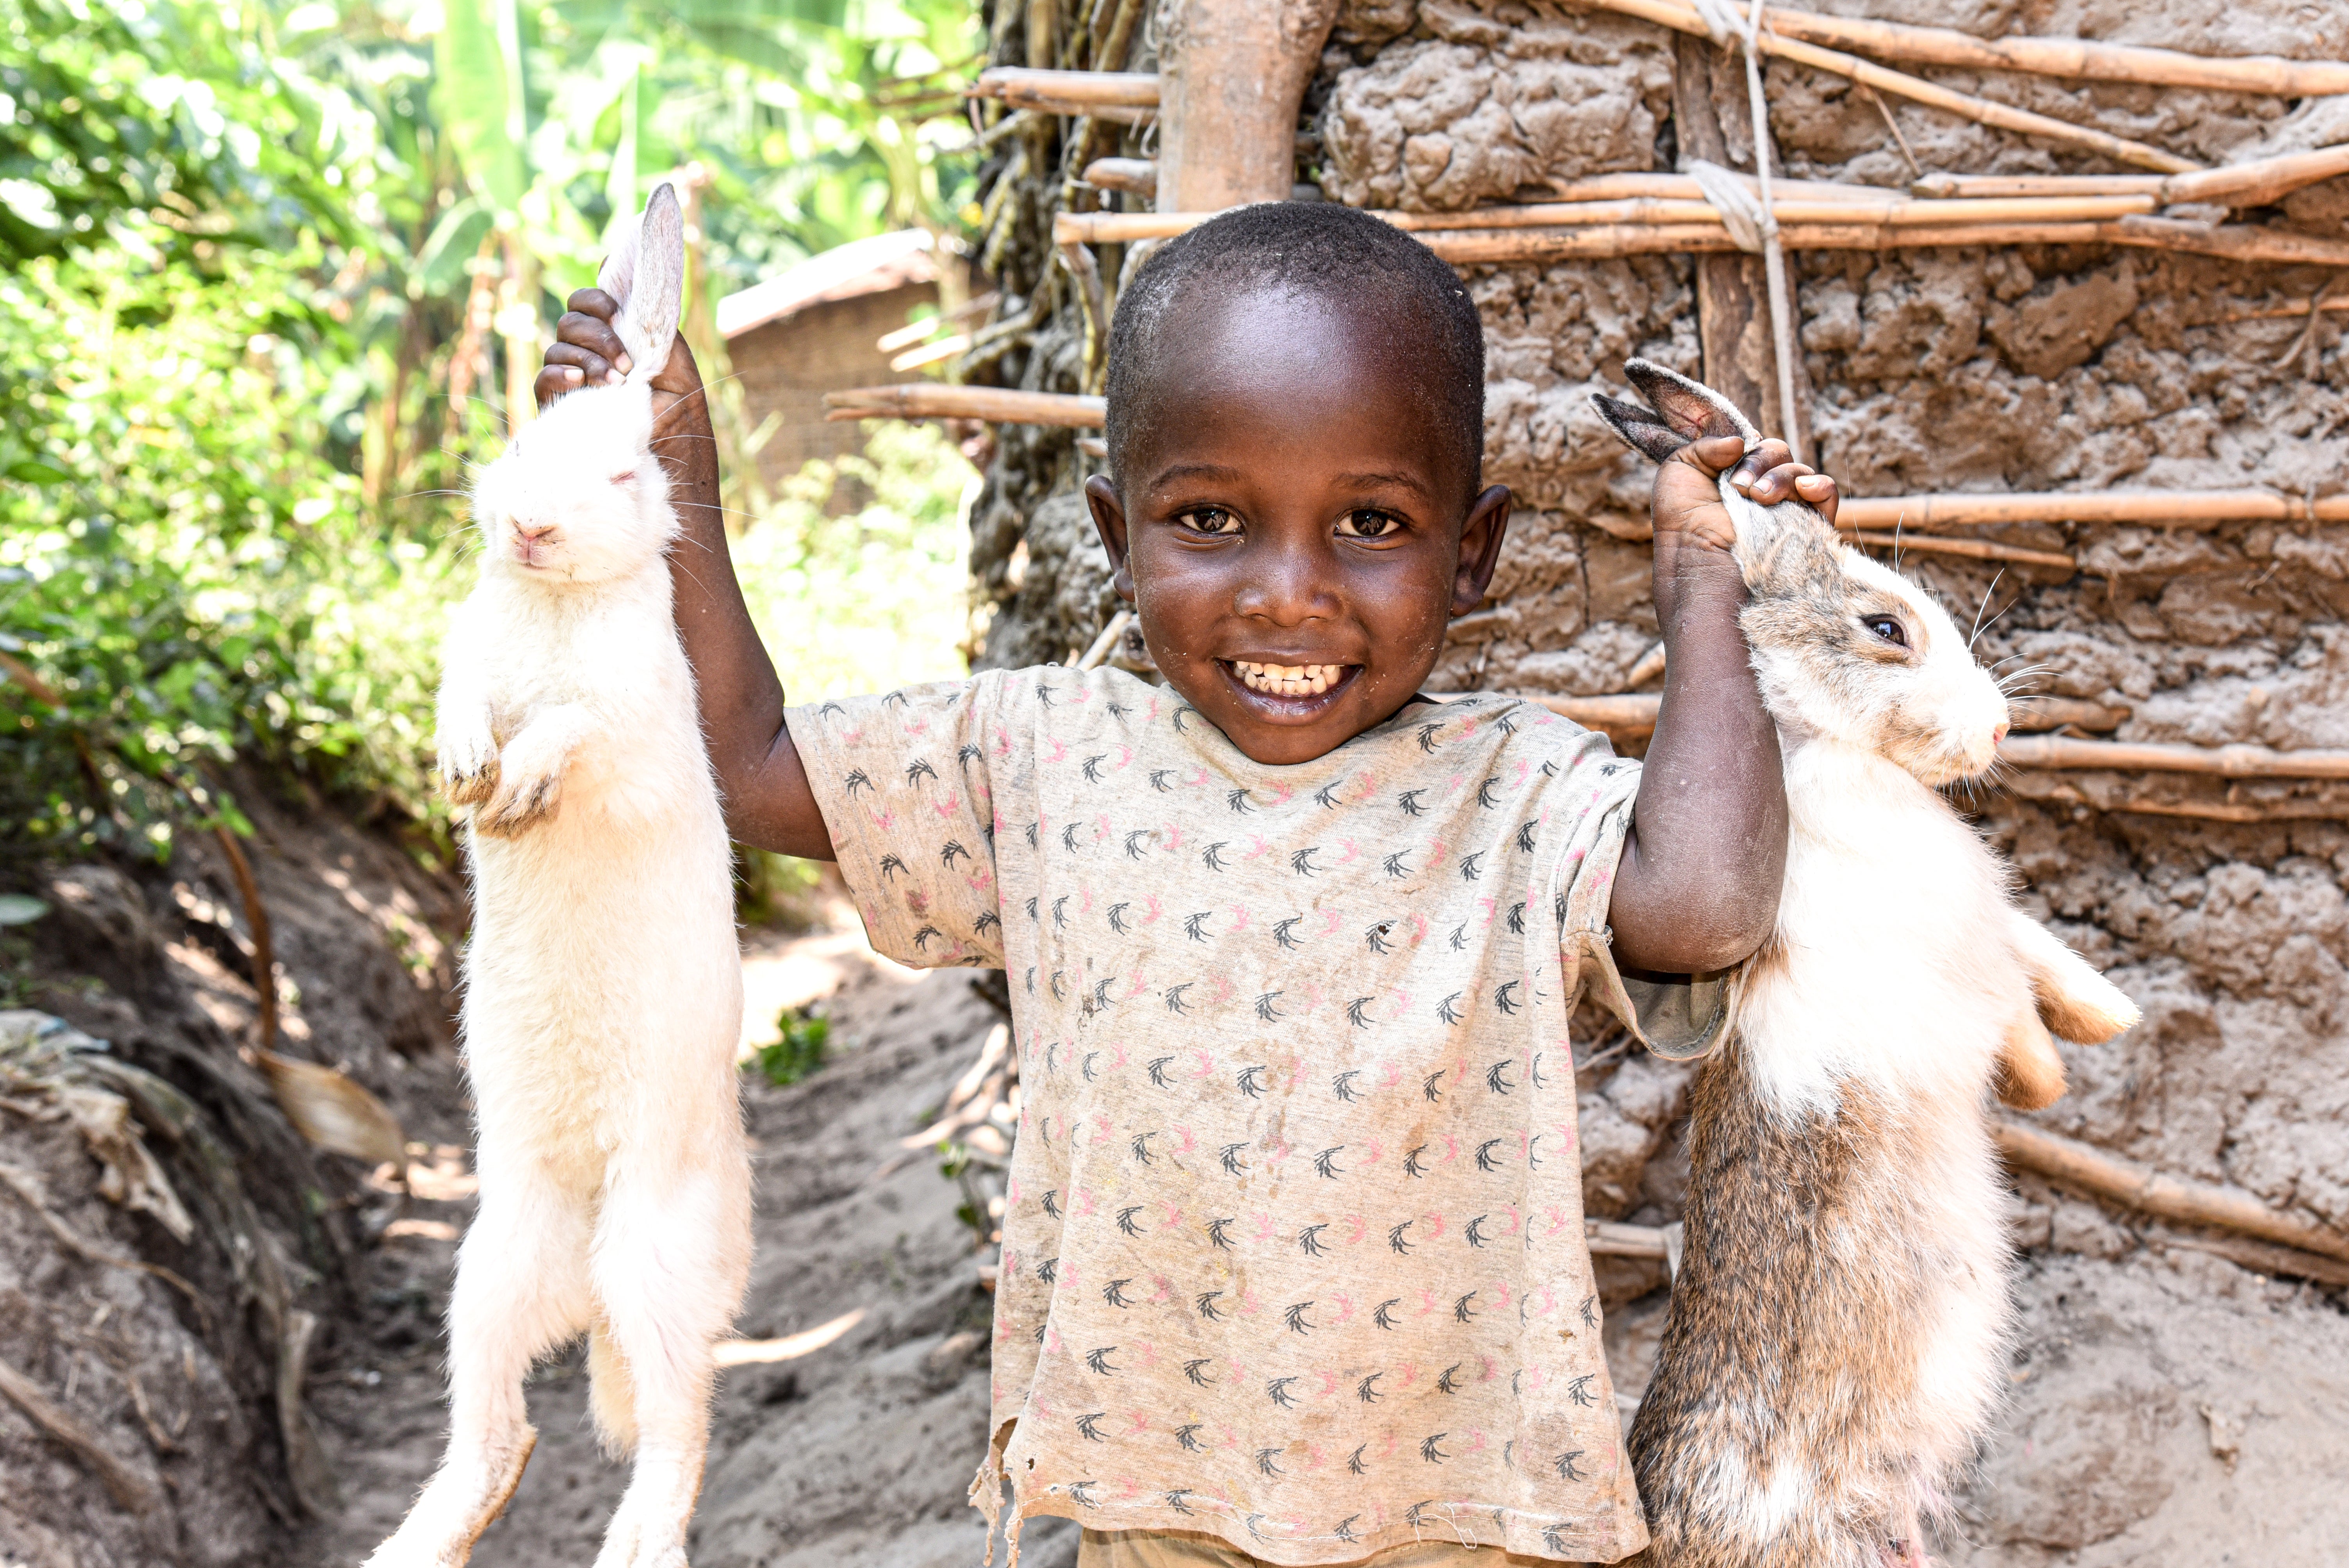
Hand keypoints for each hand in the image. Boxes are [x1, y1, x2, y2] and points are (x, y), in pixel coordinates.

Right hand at [535, 288, 709, 459]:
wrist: (673, 451)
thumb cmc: (678, 406)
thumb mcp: (671, 354)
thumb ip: (646, 316)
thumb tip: (612, 264)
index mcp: (611, 338)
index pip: (585, 303)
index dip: (595, 300)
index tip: (615, 313)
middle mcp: (587, 355)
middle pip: (569, 322)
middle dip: (596, 335)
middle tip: (624, 362)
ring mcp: (571, 380)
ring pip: (557, 348)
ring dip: (588, 360)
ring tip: (614, 383)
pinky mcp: (559, 406)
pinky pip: (544, 379)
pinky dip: (560, 375)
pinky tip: (581, 382)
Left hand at [1652, 434, 1839, 552]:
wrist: (1697, 562)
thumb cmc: (1680, 523)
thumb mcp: (1678, 471)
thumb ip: (1705, 446)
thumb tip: (1741, 442)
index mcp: (1736, 477)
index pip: (1756, 445)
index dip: (1747, 449)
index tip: (1729, 463)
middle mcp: (1762, 491)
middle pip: (1779, 453)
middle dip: (1760, 461)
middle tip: (1740, 487)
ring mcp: (1785, 508)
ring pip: (1800, 472)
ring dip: (1782, 477)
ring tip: (1759, 497)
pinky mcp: (1806, 527)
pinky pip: (1827, 496)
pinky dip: (1821, 485)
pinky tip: (1805, 488)